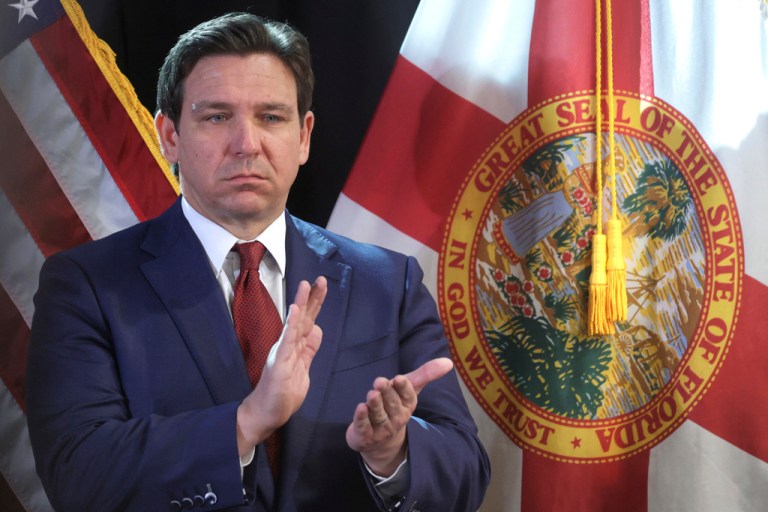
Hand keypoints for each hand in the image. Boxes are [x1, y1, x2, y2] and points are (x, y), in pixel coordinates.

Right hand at [237, 276, 326, 454]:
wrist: (266, 413)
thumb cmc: (283, 393)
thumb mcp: (303, 368)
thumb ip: (309, 349)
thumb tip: (318, 330)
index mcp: (296, 346)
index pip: (309, 321)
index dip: (315, 304)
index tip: (322, 286)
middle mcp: (288, 345)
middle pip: (303, 318)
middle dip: (312, 298)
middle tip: (320, 279)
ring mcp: (283, 352)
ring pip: (294, 324)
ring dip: (300, 304)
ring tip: (305, 285)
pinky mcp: (279, 362)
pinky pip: (287, 341)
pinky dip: (291, 325)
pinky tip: (295, 311)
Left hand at [345, 357, 453, 475]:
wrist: (382, 442)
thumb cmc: (395, 407)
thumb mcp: (410, 389)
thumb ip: (425, 374)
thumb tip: (448, 362)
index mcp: (408, 405)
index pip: (407, 396)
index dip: (403, 388)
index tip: (399, 379)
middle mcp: (396, 418)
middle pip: (392, 404)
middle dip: (387, 393)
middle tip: (380, 381)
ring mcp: (382, 429)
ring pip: (379, 416)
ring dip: (375, 405)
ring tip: (372, 394)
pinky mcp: (365, 436)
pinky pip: (364, 427)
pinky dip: (362, 418)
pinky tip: (360, 408)